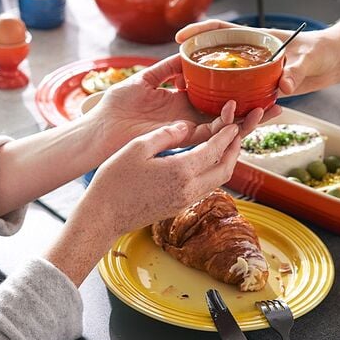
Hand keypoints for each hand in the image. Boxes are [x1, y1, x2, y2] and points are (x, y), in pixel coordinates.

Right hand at [84, 121, 241, 235]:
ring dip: (225, 163)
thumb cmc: (115, 181)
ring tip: (224, 146)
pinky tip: (205, 162)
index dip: (227, 136)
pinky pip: (205, 188)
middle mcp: (189, 189)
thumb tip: (185, 126)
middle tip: (236, 134)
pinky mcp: (178, 207)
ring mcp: (185, 201)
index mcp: (181, 171)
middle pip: (226, 170)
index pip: (215, 150)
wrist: (104, 216)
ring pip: (218, 181)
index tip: (233, 124)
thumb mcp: (138, 147)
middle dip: (234, 151)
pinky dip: (212, 173)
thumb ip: (166, 134)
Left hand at [88, 55, 273, 150]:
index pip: (216, 99)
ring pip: (224, 127)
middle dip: (253, 110)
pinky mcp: (178, 139)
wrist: (100, 128)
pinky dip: (226, 128)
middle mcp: (187, 119)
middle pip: (226, 115)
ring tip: (271, 110)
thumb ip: (167, 69)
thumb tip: (186, 56)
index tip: (259, 85)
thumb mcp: (145, 80)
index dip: (237, 94)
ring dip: (247, 120)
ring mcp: (184, 130)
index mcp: (181, 104)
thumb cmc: (115, 106)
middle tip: (279, 100)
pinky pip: (207, 134)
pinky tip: (243, 119)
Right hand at [175, 20, 339, 95]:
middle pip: (214, 57)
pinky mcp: (262, 88)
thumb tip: (285, 84)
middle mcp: (250, 56)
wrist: (334, 63)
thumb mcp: (311, 57)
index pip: (220, 30)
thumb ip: (298, 70)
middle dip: (194, 66)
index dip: (198, 32)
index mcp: (255, 38)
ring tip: (193, 101)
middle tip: (178, 80)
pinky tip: (227, 118)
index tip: (180, 39)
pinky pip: (243, 98)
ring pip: (225, 81)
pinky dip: (235, 107)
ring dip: (210, 90)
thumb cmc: (322, 51)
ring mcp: (254, 72)